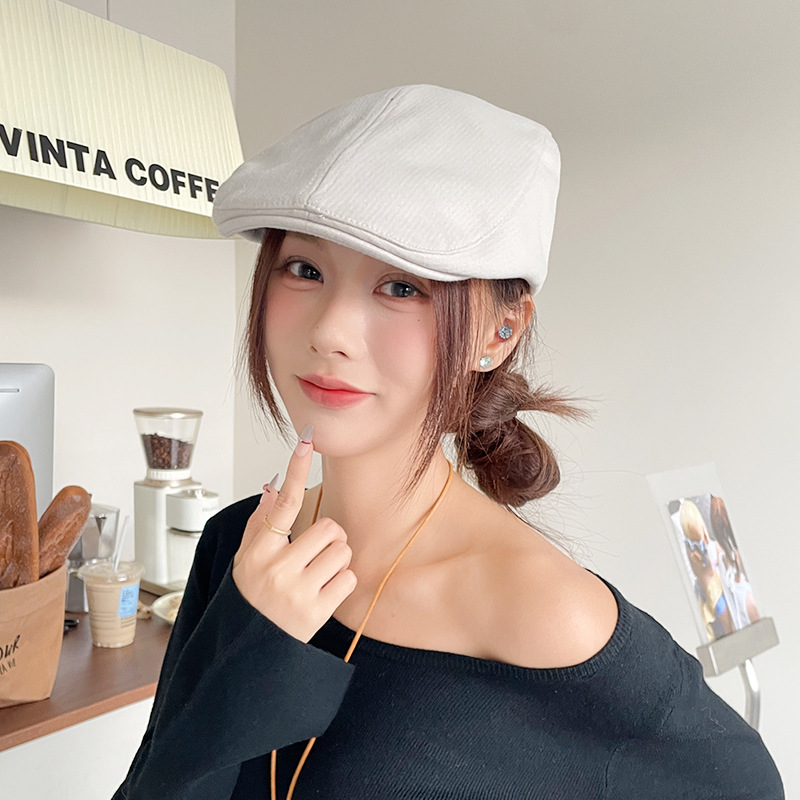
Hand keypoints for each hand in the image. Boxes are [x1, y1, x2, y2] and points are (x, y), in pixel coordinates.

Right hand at [232, 428, 356, 642]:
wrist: (249, 653)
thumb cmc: (249, 601)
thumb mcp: (244, 561)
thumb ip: (259, 524)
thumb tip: (272, 487)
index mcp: (257, 552)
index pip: (281, 503)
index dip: (295, 469)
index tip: (306, 441)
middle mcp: (276, 569)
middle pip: (329, 528)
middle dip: (330, 539)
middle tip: (316, 555)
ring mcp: (296, 591)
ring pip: (343, 551)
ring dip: (337, 562)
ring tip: (317, 577)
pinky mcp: (316, 612)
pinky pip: (348, 579)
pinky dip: (341, 584)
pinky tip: (323, 594)